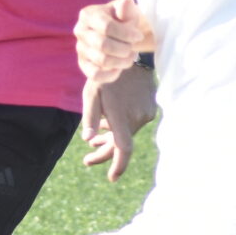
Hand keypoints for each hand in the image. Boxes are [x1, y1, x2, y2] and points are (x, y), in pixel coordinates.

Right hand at [73, 0, 155, 85]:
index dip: (126, 34)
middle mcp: (80, 31)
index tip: (139, 36)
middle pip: (104, 45)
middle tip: (134, 49)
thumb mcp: (126, 11)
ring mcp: (80, 48)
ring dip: (122, 61)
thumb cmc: (123, 19)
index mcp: (88, 15)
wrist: (116, 33)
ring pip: (102, 61)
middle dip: (124, 49)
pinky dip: (111, 74)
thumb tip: (127, 0)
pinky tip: (119, 67)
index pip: (106, 27)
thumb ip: (127, 8)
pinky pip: (95, 75)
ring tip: (130, 57)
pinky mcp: (83, 64)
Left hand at [80, 61, 158, 181]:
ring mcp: (145, 114)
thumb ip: (90, 117)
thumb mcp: (92, 93)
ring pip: (126, 134)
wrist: (131, 56)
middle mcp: (136, 118)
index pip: (123, 148)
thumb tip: (86, 139)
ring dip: (111, 139)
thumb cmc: (107, 75)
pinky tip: (108, 125)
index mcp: (121, 116)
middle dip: (105, 153)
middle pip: (122, 144)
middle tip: (87, 160)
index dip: (118, 165)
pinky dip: (120, 128)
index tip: (112, 178)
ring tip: (94, 142)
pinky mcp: (149, 109)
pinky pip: (132, 125)